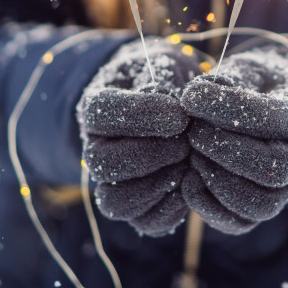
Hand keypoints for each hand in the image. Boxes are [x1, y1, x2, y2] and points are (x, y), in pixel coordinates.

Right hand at [76, 40, 200, 235]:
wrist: (174, 103)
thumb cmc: (169, 79)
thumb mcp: (166, 64)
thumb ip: (167, 79)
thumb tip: (177, 109)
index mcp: (96, 108)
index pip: (101, 114)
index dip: (141, 115)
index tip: (179, 113)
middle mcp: (95, 150)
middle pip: (103, 164)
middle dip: (152, 154)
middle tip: (187, 142)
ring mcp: (113, 184)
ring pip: (117, 203)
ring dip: (158, 184)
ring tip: (188, 163)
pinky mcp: (139, 208)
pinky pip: (146, 223)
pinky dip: (172, 208)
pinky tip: (192, 181)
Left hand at [180, 46, 287, 233]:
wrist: (267, 108)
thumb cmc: (250, 86)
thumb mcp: (244, 70)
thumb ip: (225, 80)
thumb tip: (193, 98)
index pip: (273, 118)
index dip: (228, 108)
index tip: (191, 96)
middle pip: (273, 168)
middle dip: (223, 149)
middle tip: (193, 131)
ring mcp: (282, 189)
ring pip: (259, 203)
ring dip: (216, 180)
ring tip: (192, 154)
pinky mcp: (257, 210)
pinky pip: (237, 223)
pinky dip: (206, 205)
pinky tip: (188, 177)